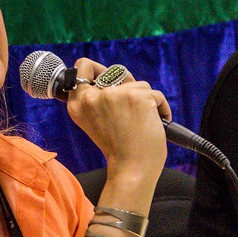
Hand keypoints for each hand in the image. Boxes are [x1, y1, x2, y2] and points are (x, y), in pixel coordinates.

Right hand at [66, 58, 169, 191]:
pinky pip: (155, 94)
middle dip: (128, 84)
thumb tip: (117, 77)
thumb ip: (96, 99)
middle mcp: (92, 97)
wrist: (131, 170)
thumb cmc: (118, 149)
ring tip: (141, 121)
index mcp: (77, 103)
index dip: (97, 69)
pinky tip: (155, 123)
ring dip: (145, 100)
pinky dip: (160, 108)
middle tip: (131, 106)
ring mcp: (113, 95)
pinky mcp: (136, 97)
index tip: (108, 81)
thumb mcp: (95, 121)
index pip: (82, 66)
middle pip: (114, 71)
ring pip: (137, 83)